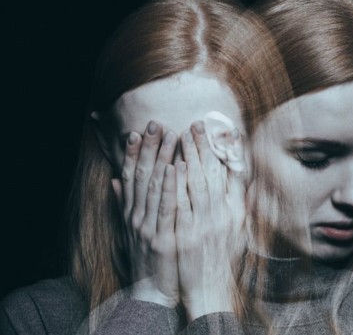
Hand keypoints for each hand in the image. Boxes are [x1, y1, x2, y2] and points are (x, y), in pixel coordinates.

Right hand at [111, 121, 179, 307]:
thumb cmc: (147, 257)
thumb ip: (124, 204)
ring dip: (162, 158)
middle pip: (141, 175)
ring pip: (155, 186)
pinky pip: (168, 207)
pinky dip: (172, 185)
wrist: (152, 290)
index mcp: (130, 213)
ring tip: (170, 135)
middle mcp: (135, 216)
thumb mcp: (131, 230)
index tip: (137, 132)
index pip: (129, 177)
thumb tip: (114, 180)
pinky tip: (177, 166)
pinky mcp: (162, 238)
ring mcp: (147, 227)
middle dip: (148, 148)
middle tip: (156, 124)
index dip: (132, 154)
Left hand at [176, 121, 246, 320]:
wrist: (210, 288)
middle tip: (196, 124)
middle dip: (204, 147)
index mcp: (234, 212)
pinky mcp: (186, 236)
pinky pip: (182, 205)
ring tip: (183, 135)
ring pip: (198, 185)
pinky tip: (174, 166)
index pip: (231, 176)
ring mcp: (204, 226)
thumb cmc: (223, 256)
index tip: (219, 130)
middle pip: (214, 175)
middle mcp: (222, 216)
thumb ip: (240, 201)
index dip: (224, 151)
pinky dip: (179, 185)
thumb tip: (242, 175)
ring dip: (191, 158)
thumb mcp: (238, 228)